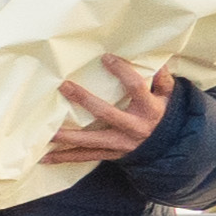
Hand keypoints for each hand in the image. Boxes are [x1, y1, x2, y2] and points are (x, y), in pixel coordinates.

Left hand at [39, 57, 172, 167]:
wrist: (171, 148)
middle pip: (106, 113)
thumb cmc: (166, 115)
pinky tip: (44, 158)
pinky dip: (65, 158)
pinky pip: (85, 157)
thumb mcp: (170, 96)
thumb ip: (163, 79)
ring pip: (90, 140)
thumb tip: (158, 58)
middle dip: (84, 100)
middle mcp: (133, 127)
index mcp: (149, 109)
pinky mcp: (111, 154)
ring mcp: (120, 143)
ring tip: (46, 131)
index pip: (135, 87)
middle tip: (64, 86)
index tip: (106, 58)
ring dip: (67, 136)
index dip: (122, 72)